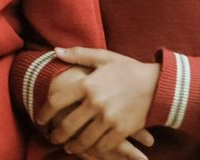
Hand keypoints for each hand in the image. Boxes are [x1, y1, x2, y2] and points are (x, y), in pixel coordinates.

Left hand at [40, 47, 158, 155]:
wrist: (159, 85)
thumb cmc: (129, 69)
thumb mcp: (104, 57)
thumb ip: (78, 55)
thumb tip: (54, 51)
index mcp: (87, 84)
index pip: (57, 100)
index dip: (45, 112)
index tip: (40, 118)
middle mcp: (95, 103)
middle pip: (68, 124)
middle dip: (57, 134)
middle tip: (51, 138)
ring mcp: (108, 119)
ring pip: (84, 139)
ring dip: (73, 145)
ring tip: (67, 147)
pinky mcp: (121, 130)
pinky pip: (103, 146)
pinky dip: (94, 150)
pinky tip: (89, 150)